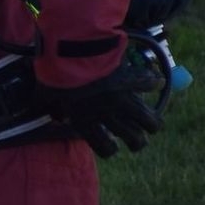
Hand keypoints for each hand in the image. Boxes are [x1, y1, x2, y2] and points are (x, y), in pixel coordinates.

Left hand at [37, 62, 164, 157]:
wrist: (71, 55)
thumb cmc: (55, 77)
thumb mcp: (46, 95)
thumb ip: (53, 109)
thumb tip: (56, 117)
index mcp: (85, 122)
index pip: (105, 148)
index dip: (110, 148)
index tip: (112, 145)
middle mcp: (108, 116)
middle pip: (134, 138)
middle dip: (138, 142)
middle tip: (138, 139)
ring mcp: (123, 100)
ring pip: (148, 120)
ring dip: (152, 122)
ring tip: (152, 124)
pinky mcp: (132, 81)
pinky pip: (149, 84)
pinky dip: (153, 81)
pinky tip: (157, 81)